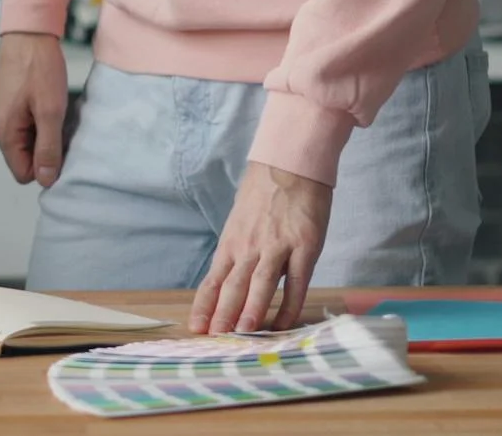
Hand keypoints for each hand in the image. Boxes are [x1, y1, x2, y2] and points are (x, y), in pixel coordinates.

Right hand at [0, 31, 71, 185]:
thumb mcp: (51, 111)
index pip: (23, 173)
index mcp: (4, 132)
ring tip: (55, 110)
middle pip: (24, 158)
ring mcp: (0, 114)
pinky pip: (24, 126)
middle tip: (60, 125)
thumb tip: (47, 179)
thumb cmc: (38, 66)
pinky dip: (39, 120)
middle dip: (45, 148)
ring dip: (44, 133)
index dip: (45, 166)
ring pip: (26, 141)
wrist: (29, 32)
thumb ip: (48, 149)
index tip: (61, 147)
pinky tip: (48, 102)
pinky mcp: (7, 104)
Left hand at [188, 163, 332, 334]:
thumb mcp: (240, 222)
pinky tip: (284, 322)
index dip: (205, 305)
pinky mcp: (304, 246)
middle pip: (233, 285)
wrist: (290, 164)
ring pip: (261, 284)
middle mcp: (250, 247)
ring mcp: (277, 246)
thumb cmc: (264, 194)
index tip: (196, 327)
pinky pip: (297, 282)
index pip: (214, 280)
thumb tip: (229, 280)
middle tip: (215, 337)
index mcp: (232, 242)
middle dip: (223, 313)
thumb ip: (237, 250)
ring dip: (251, 309)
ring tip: (242, 332)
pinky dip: (290, 304)